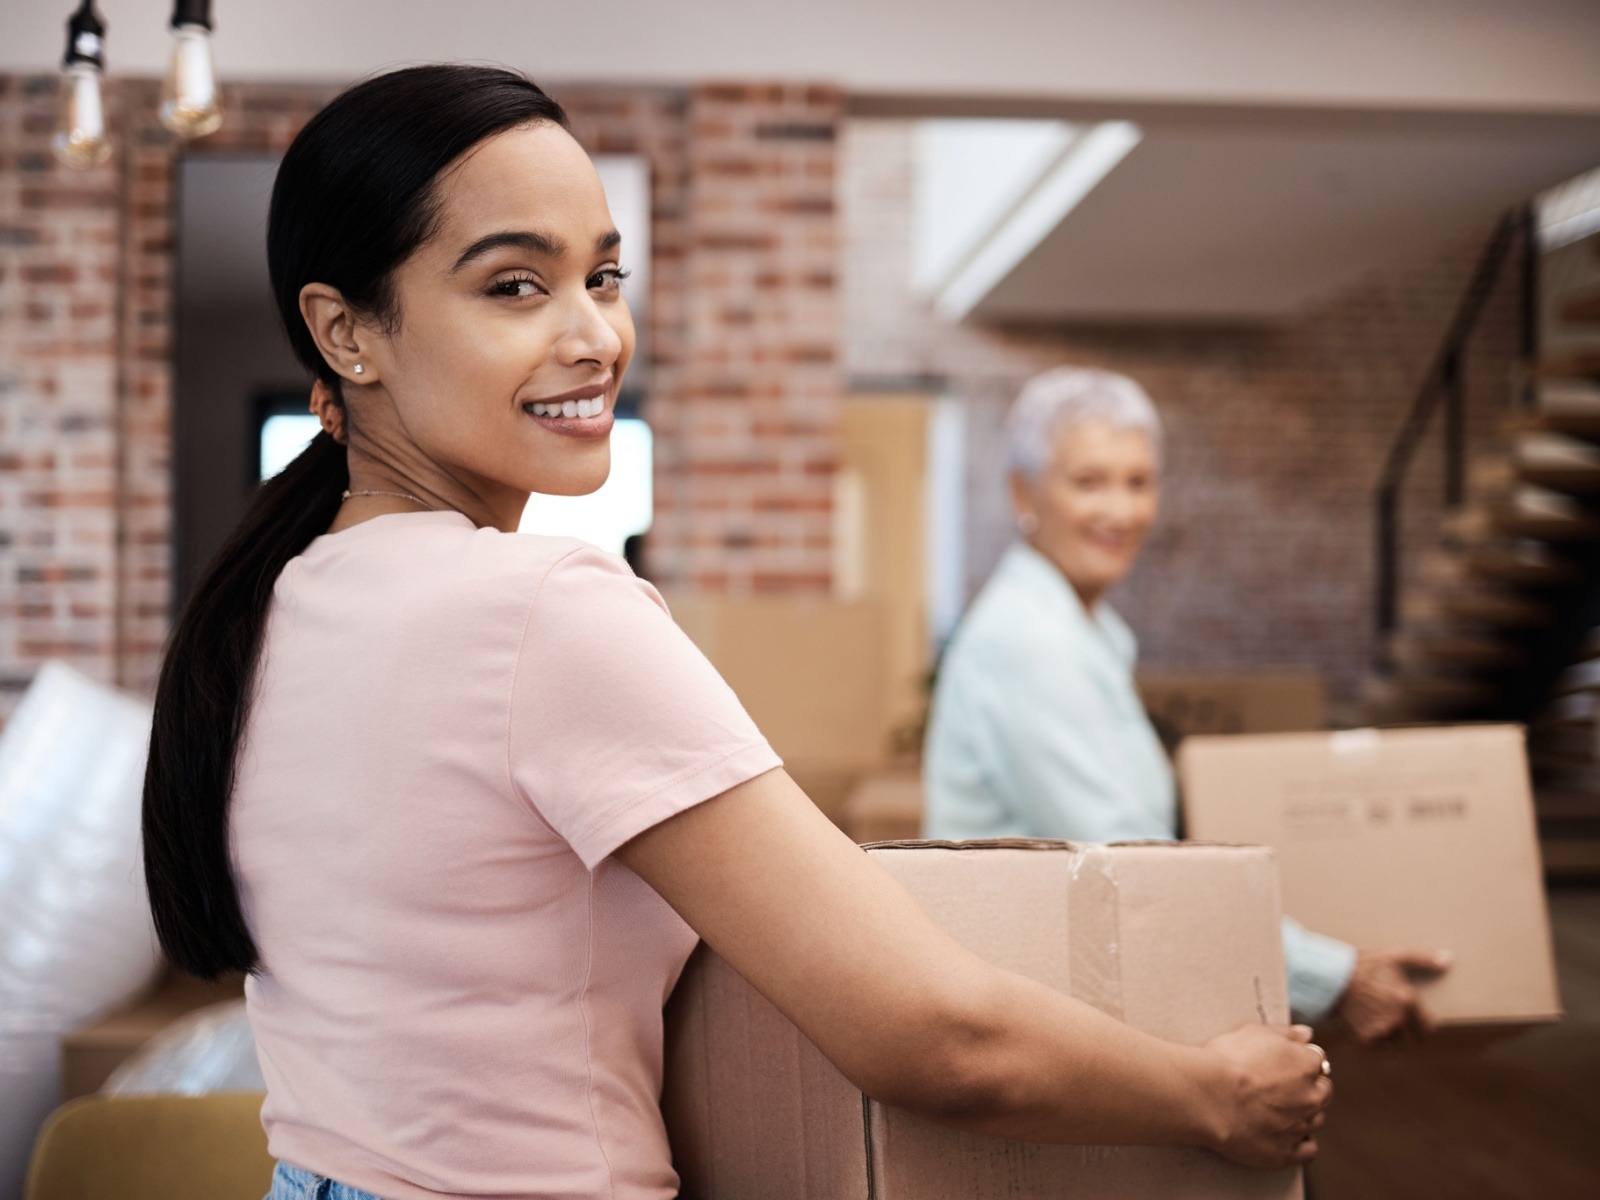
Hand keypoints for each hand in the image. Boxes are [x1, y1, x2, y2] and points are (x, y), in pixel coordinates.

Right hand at [1203, 1023, 1330, 1169]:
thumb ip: (1286, 1033)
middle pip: (1322, 1092)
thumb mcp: (1254, 1032)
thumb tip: (1306, 1034)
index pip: (1317, 1061)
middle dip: (1307, 1088)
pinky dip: (1300, 1143)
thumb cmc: (1226, 1061)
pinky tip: (1286, 1135)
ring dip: (1303, 1115)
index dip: (1299, 1061)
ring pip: (1315, 1121)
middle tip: (1280, 1087)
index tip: (1283, 1064)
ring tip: (1276, 1111)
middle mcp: (1311, 1097)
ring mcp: (1301, 1127)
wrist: (1207, 1096)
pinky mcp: (1287, 1153)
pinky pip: (1307, 1150)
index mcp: (1307, 1065)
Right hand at [1336, 948, 1450, 1043]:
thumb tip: (1449, 959)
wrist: (1330, 977)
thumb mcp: (1394, 956)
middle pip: (1412, 1038)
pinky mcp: (1365, 1038)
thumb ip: (1424, 960)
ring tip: (1379, 1021)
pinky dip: (1374, 1040)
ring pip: (1394, 1043)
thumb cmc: (1365, 964)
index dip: (1422, 1025)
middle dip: (1406, 1031)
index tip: (1415, 1021)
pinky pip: (1377, 1046)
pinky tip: (1367, 1024)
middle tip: (1394, 1019)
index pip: (1428, 1028)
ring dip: (1391, 1036)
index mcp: (1408, 1001)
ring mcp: (1380, 1030)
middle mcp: (1397, 1019)